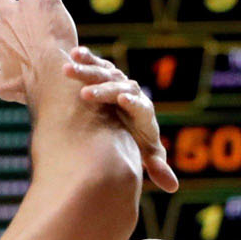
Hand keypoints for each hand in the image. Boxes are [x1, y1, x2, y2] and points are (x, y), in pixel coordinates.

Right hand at [62, 47, 179, 191]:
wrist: (125, 115)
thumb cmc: (135, 138)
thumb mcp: (146, 152)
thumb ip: (157, 165)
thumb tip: (172, 187)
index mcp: (144, 112)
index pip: (141, 105)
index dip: (133, 102)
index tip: (124, 100)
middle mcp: (132, 92)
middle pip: (119, 87)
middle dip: (103, 90)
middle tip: (85, 94)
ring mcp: (118, 81)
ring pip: (105, 72)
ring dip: (87, 71)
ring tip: (67, 70)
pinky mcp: (105, 72)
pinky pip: (96, 63)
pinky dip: (86, 57)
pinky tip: (73, 52)